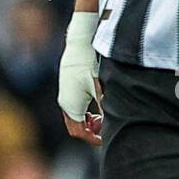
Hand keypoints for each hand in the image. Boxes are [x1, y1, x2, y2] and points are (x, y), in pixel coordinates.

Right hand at [58, 12, 103, 143]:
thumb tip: (114, 126)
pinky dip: (86, 109)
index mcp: (70, 105)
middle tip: (106, 127)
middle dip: (91, 130)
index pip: (78, 132)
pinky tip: (99, 100)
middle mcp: (64, 100)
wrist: (82, 38)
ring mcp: (65, 91)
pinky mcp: (68, 83)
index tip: (106, 138)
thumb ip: (107, 109)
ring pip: (75, 115)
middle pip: (75, 126)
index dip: (93, 139)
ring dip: (89, 119)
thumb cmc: (92, 62)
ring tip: (103, 114)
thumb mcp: (103, 88)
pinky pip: (75, 104)